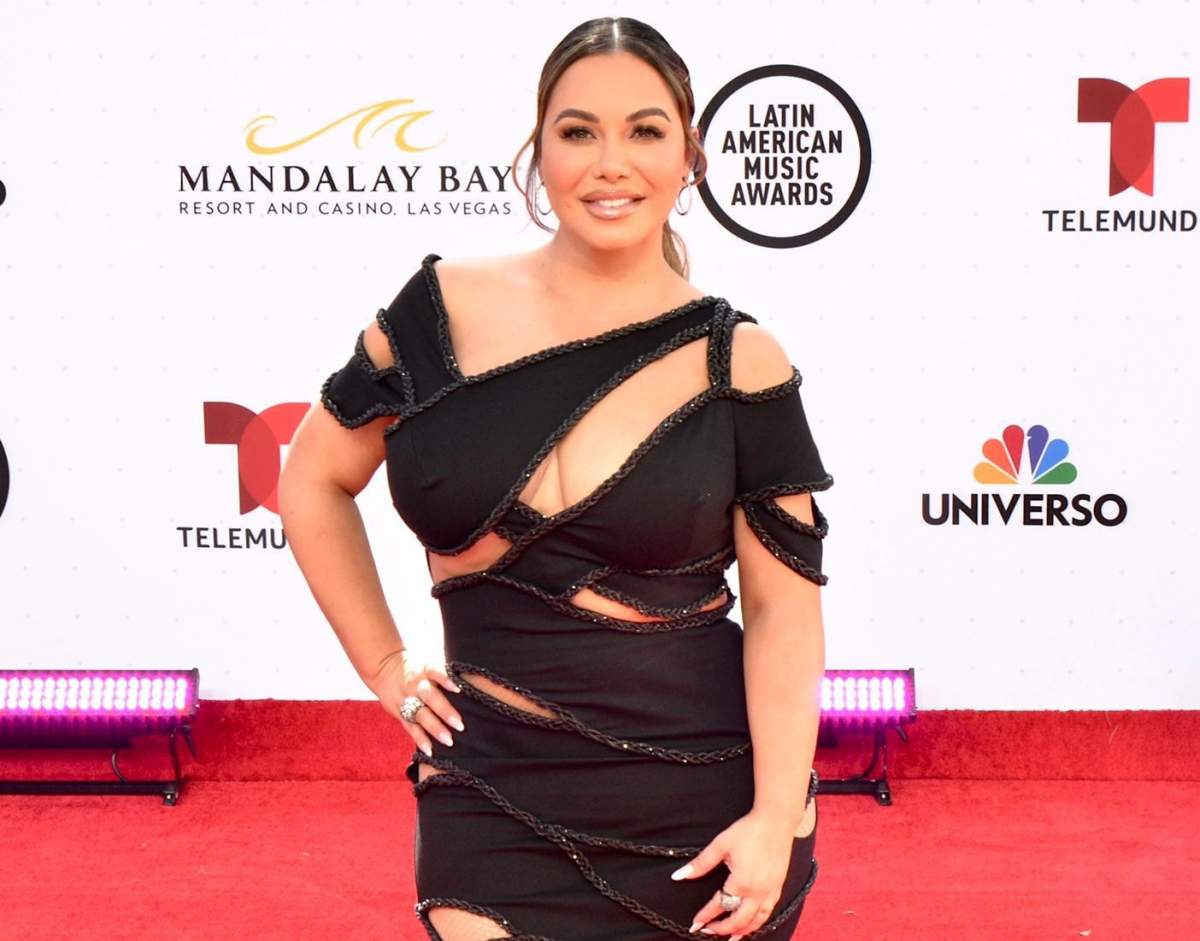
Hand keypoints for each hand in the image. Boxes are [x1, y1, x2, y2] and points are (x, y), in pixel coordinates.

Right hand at [366, 649, 464, 755]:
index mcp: (424, 669)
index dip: (445, 679)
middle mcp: (415, 684)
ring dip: (434, 728)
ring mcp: (407, 699)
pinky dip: (420, 739)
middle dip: (444, 711)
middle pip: (430, 697)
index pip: (435, 672)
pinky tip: (430, 750)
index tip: (458, 689)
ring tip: (448, 741)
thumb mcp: (427, 664)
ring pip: (420, 714)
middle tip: (460, 724)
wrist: (383, 667)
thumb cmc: (415, 667)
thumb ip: (443, 674)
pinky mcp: (399, 712)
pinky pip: (410, 727)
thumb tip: (472, 682)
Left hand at [672, 809, 794, 938]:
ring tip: (731, 938)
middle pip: (739, 920)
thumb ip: (700, 864)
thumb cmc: (749, 830)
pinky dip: (758, 922)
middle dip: (722, 929)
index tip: (695, 924)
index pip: (719, 906)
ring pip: (757, 921)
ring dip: (742, 931)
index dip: (705, 916)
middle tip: (708, 931)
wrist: (776, 820)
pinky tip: (752, 923)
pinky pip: (768, 912)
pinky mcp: (778, 887)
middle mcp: (758, 892)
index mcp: (741, 883)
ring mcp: (770, 891)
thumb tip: (679, 876)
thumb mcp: (720, 845)